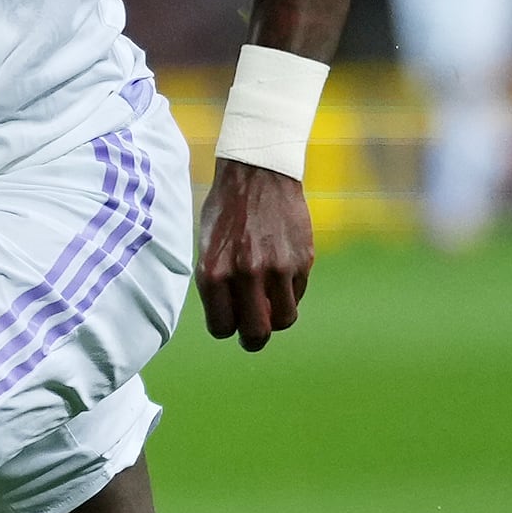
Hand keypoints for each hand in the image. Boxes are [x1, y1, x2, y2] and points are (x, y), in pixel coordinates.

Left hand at [196, 161, 314, 348]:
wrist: (258, 172)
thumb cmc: (227, 210)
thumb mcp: (209, 246)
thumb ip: (218, 282)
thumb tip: (235, 320)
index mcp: (213, 272)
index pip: (222, 327)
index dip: (227, 328)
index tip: (230, 322)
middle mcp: (245, 273)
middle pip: (256, 333)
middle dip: (253, 339)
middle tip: (253, 336)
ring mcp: (277, 267)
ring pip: (284, 320)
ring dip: (276, 318)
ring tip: (270, 303)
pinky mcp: (302, 259)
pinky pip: (297, 294)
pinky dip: (289, 292)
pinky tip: (281, 271)